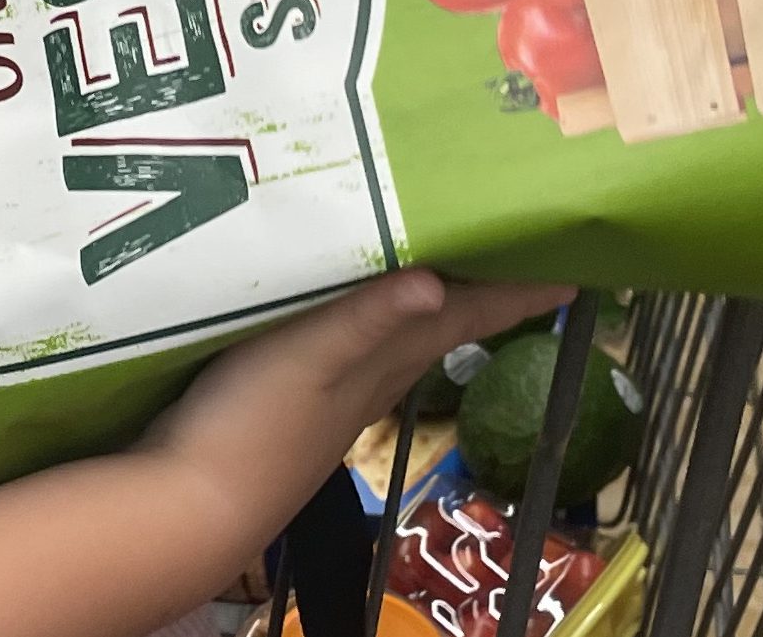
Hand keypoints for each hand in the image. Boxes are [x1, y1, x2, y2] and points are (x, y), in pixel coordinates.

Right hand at [146, 275, 569, 552]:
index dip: (512, 296)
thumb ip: (366, 320)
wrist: (190, 506)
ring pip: (399, 341)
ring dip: (428, 306)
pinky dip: (370, 325)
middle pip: (441, 327)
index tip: (572, 275)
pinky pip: (354, 352)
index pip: (463, 319)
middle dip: (481, 293)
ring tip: (446, 270)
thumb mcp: (306, 358)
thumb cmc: (250, 425)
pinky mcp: (295, 405)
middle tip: (515, 256)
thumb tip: (439, 284)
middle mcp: (371, 380)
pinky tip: (351, 320)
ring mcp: (334, 397)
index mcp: (381, 363)